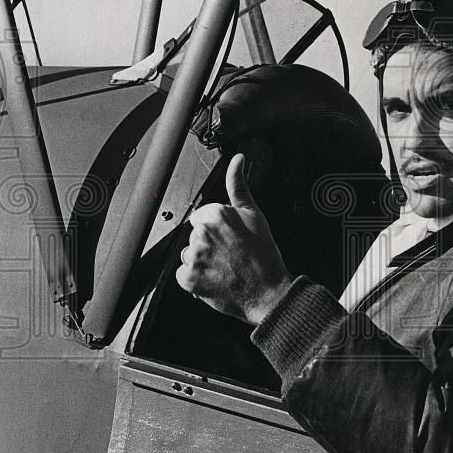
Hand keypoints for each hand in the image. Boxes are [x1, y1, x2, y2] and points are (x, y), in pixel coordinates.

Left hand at [176, 153, 294, 323]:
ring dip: (201, 261)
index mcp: (216, 215)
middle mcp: (202, 234)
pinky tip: (215, 277)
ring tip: (224, 267)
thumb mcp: (255, 214)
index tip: (230, 238)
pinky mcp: (188, 279)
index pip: (202, 217)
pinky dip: (196, 278)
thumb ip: (239, 185)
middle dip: (208, 243)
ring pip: (188, 254)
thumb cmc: (264, 256)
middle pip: (194, 235)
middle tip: (230, 253)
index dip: (217, 228)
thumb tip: (237, 161)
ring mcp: (194, 257)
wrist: (268, 292)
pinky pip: (183, 275)